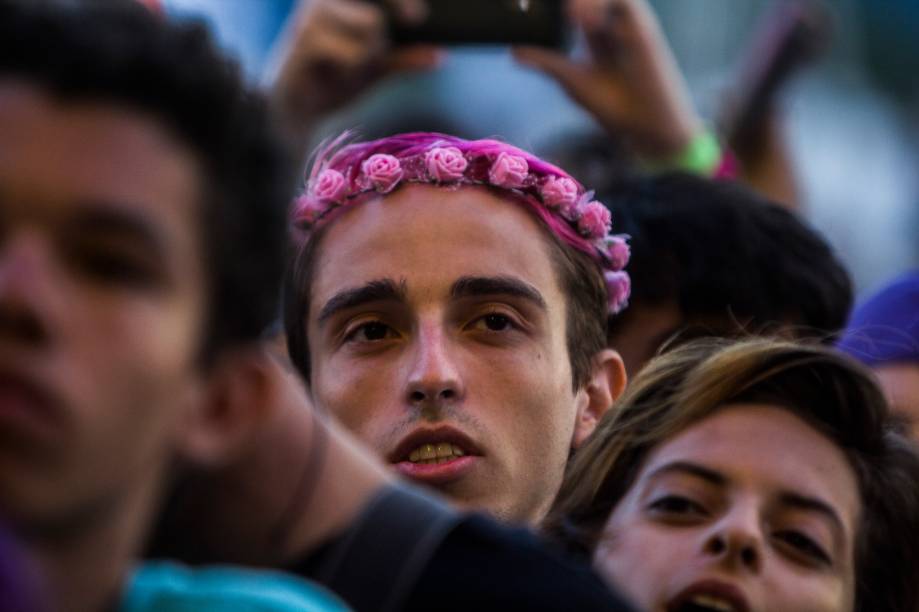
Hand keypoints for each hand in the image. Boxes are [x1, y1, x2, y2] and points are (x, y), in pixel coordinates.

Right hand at [268, 0, 440, 137]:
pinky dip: (352, 73)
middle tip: (363, 65)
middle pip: (378, 15)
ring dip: (366, 61)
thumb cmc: (327, 85)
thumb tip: (439, 56)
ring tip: (340, 73)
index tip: (417, 18)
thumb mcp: (372, 70)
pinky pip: (357, 53)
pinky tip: (328, 79)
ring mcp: (312, 14)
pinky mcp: (307, 37)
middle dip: (380, 45)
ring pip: (372, 30)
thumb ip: (402, 59)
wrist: (290, 114)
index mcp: (335, 0)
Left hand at [513, 0, 702, 159]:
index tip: (528, 4)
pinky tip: (584, 20)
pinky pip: (624, 3)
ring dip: (583, 0)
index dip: (555, 3)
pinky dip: (601, 5)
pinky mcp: (642, 27)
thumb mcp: (572, 80)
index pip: (572, 4)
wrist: (644, 125)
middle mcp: (610, 20)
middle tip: (536, 3)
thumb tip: (514, 50)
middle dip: (568, 1)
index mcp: (593, 29)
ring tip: (568, 13)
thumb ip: (546, 62)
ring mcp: (626, 21)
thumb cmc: (613, 103)